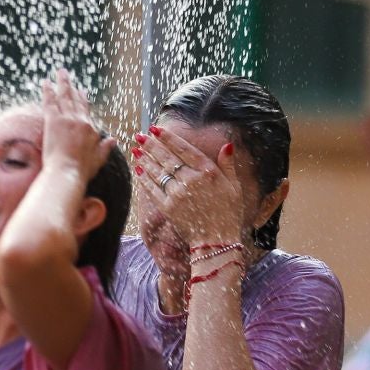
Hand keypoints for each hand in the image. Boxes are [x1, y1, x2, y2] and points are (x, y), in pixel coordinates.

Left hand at [39, 71, 112, 174]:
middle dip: (70, 86)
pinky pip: (50, 102)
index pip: (86, 110)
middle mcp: (81, 121)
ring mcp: (68, 119)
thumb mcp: (98, 159)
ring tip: (59, 72)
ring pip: (64, 97)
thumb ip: (105, 148)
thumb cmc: (81, 170)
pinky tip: (45, 82)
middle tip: (66, 75)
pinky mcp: (54, 121)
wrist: (68, 173)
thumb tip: (113, 139)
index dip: (82, 100)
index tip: (80, 91)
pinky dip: (48, 91)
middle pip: (75, 99)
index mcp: (91, 129)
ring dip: (61, 83)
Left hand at [133, 122, 245, 246]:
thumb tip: (227, 145)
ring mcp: (177, 194)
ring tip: (136, 149)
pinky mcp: (167, 207)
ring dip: (145, 159)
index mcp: (208, 172)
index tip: (157, 130)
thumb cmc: (228, 212)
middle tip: (139, 136)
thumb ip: (228, 165)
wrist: (217, 240)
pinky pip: (152, 189)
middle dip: (151, 145)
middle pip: (167, 158)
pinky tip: (138, 168)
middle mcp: (191, 180)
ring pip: (157, 172)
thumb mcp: (234, 186)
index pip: (184, 149)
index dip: (169, 138)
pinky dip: (144, 178)